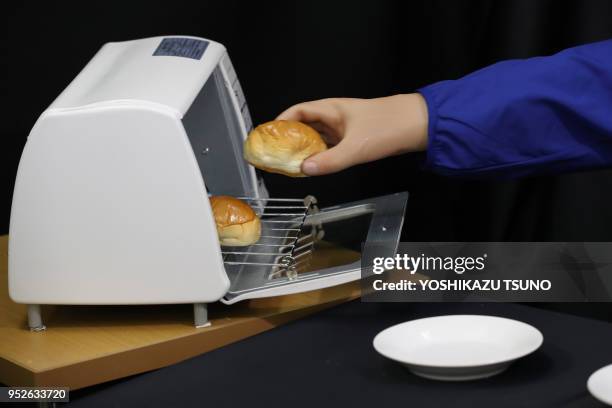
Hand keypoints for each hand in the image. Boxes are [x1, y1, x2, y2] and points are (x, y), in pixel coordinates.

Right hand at [276, 94, 428, 174]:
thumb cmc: (389, 127)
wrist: (419, 125)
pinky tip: (317, 164)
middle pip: (304, 125)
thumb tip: (304, 170)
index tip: (268, 137)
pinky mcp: (355, 137)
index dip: (280, 122)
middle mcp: (335, 116)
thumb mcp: (356, 148)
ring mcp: (345, 127)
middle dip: (289, 139)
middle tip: (276, 155)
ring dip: (305, 149)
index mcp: (331, 109)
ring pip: (318, 137)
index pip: (297, 112)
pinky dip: (321, 154)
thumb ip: (329, 161)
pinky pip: (330, 145)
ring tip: (291, 163)